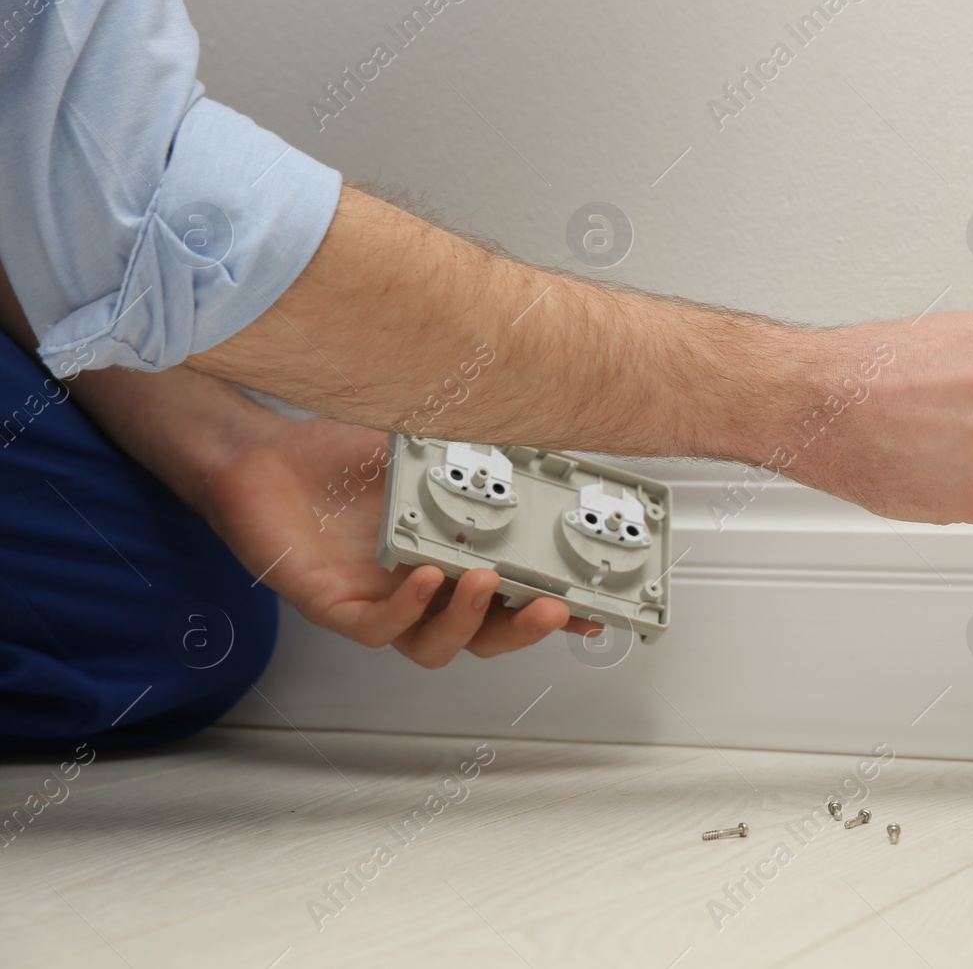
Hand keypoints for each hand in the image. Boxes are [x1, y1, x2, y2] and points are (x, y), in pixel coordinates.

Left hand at [204, 415, 591, 666]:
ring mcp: (377, 602)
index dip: (553, 611)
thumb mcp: (425, 454)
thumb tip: (536, 446)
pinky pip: (375, 627)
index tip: (595, 610)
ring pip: (433, 644)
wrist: (260, 457)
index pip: (511, 598)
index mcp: (449, 561)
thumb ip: (475, 462)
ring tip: (484, 581)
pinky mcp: (332, 605)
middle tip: (554, 606)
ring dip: (467, 621)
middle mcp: (419, 592)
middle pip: (484, 635)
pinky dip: (405, 608)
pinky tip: (423, 577)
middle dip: (524, 627)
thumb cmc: (337, 460)